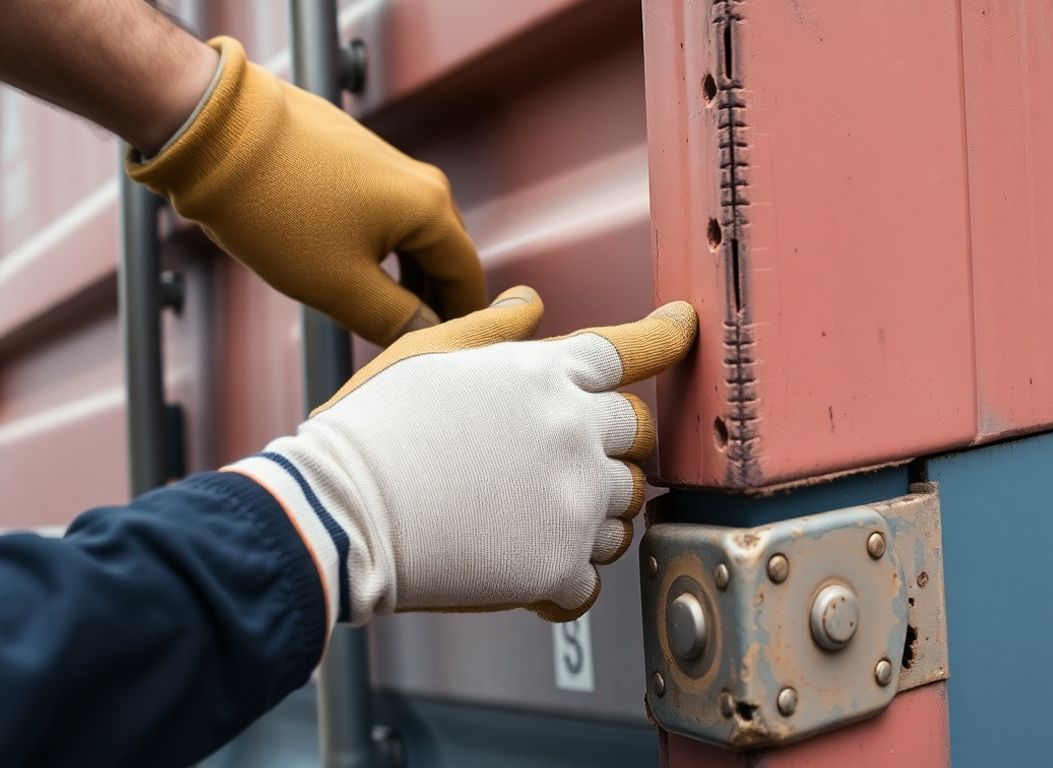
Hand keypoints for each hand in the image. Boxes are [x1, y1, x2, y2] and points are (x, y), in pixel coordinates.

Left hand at [127, 37, 482, 344]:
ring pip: (413, 236)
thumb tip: (429, 338)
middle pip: (444, 256)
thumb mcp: (340, 285)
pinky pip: (385, 215)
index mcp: (431, 210)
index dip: (464, 322)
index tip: (449, 356)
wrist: (214, 131)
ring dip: (405, 278)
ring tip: (382, 316)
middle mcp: (421, 182)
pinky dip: (381, 250)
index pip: (467, 278)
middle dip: (435, 301)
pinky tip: (352, 272)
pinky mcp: (356, 157)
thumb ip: (397, 320)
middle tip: (412, 346)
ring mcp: (388, 165)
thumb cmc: (277, 212)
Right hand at [226, 287, 697, 624]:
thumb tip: (529, 302)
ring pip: (625, 508)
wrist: (335, 514)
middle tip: (567, 458)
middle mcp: (573, 431)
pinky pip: (593, 578)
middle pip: (639, 433)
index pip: (626, 349)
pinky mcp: (558, 566)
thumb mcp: (424, 354)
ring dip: (592, 510)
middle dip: (615, 441)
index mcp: (544, 374)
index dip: (662, 338)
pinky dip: (565, 579)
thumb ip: (491, 327)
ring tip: (526, 515)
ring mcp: (573, 501)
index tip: (683, 331)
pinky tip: (526, 568)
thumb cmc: (371, 433)